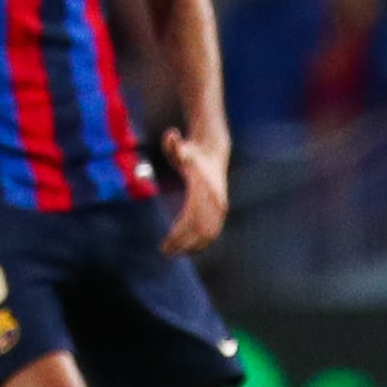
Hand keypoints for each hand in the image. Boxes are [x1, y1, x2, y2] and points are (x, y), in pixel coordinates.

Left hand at [157, 126, 229, 254]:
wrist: (213, 151)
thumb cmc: (191, 151)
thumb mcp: (180, 147)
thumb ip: (173, 144)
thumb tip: (171, 134)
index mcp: (202, 188)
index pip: (190, 217)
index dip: (178, 233)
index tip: (165, 243)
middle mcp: (214, 199)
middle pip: (199, 229)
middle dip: (183, 243)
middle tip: (165, 252)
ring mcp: (220, 205)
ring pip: (209, 233)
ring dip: (193, 246)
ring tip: (174, 253)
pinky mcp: (221, 209)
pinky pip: (214, 230)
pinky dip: (203, 242)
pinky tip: (189, 249)